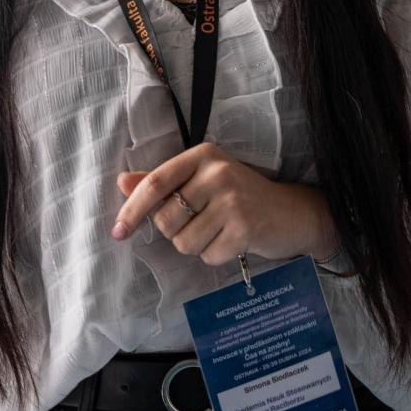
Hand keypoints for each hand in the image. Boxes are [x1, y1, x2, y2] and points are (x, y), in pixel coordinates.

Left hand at [112, 142, 339, 264]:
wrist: (293, 212)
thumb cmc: (239, 196)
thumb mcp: (202, 179)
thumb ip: (163, 182)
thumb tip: (122, 182)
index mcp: (202, 155)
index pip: (155, 182)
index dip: (132, 209)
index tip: (118, 231)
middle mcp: (217, 172)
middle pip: (167, 218)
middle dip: (176, 231)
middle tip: (202, 222)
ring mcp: (233, 200)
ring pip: (184, 242)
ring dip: (197, 245)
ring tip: (219, 230)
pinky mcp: (245, 228)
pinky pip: (208, 256)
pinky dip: (216, 255)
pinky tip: (233, 240)